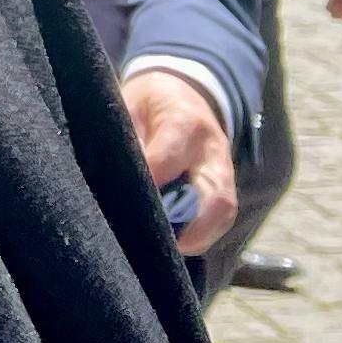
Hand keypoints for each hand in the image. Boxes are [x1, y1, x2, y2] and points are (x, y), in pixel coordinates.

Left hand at [118, 66, 236, 255]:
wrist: (183, 91)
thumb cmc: (149, 102)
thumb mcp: (129, 104)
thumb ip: (125, 137)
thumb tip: (116, 176)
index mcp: (185, 123)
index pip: (168, 160)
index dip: (147, 185)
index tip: (123, 203)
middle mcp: (212, 151)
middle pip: (214, 198)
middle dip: (187, 227)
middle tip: (151, 243)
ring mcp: (224, 172)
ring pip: (222, 213)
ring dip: (195, 237)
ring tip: (160, 251)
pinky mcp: (225, 187)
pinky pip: (220, 219)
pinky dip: (199, 236)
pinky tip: (171, 244)